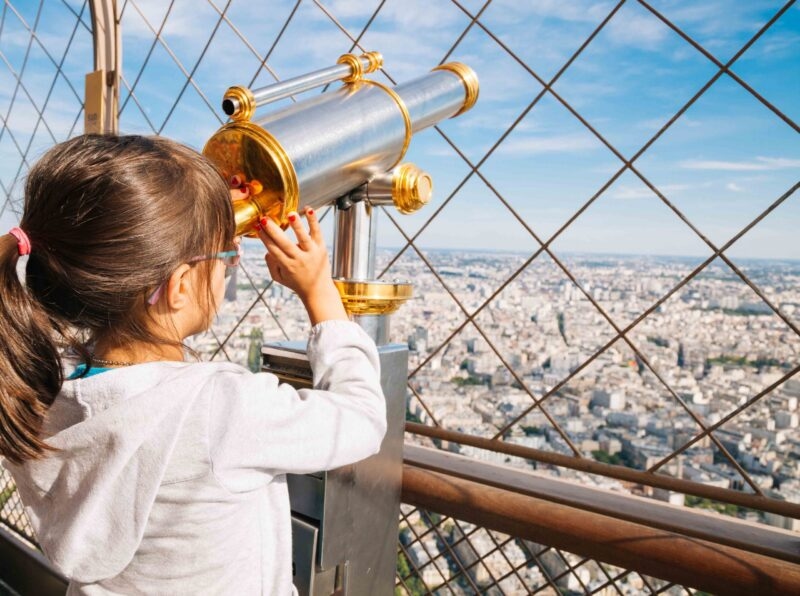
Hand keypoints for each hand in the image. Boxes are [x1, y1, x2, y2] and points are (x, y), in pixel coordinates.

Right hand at [256, 207, 347, 324]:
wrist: (318, 291)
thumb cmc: (297, 283)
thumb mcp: (279, 278)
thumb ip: (271, 265)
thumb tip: (267, 250)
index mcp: (287, 266)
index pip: (273, 250)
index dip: (264, 238)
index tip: (257, 227)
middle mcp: (299, 259)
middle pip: (284, 243)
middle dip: (273, 231)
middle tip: (264, 219)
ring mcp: (311, 253)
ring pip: (303, 238)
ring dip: (296, 225)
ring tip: (290, 214)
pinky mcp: (321, 248)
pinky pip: (317, 233)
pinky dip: (313, 221)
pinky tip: (309, 210)